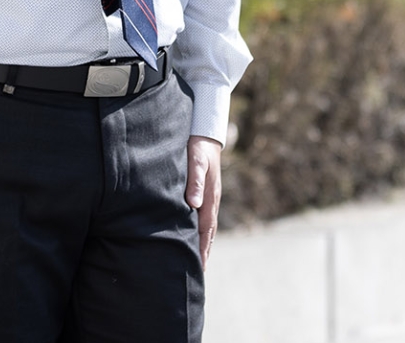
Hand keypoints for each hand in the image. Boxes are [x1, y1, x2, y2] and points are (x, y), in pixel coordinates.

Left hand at [185, 135, 222, 264]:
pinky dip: (202, 231)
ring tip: (199, 260)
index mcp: (209, 196)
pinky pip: (204, 216)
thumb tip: (193, 204)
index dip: (201, 247)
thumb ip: (194, 181)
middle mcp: (211, 199)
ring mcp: (210, 196)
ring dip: (204, 243)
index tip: (199, 265)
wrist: (205, 132)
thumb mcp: (196, 160)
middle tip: (199, 271)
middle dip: (204, 251)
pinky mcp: (206, 192)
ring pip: (207, 225)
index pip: (205, 228)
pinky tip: (196, 235)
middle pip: (208, 231)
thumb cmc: (198, 146)